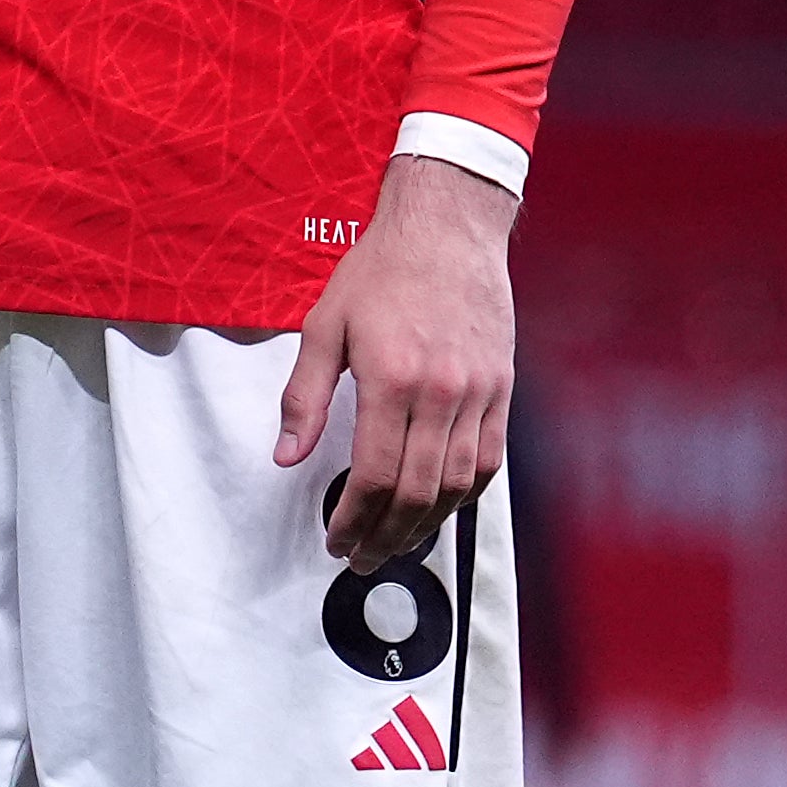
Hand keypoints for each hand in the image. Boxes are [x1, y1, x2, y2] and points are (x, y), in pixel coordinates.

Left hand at [276, 150, 518, 569]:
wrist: (447, 229)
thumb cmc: (380, 272)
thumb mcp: (323, 326)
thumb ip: (304, 397)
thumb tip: (284, 455)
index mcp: (392, 380)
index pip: (374, 475)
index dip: (353, 518)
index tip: (336, 540)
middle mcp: (442, 394)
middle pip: (417, 491)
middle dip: (386, 535)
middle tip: (361, 556)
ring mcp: (479, 395)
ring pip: (457, 485)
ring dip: (426, 525)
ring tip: (395, 543)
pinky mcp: (502, 391)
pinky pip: (489, 462)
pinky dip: (464, 494)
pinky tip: (440, 507)